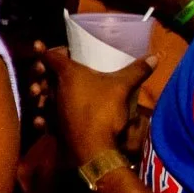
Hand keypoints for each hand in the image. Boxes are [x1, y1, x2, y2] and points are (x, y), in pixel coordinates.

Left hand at [41, 46, 153, 167]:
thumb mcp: (123, 87)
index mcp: (68, 74)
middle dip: (41, 71)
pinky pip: (41, 118)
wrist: (94, 147)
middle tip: (46, 69)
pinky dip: (41, 116)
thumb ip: (137, 70)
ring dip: (38, 93)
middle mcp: (53, 89)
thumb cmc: (104, 111)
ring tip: (42, 91)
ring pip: (38, 97)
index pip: (50, 56)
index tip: (38, 45)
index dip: (45, 50)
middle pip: (41, 75)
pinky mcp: (51, 127)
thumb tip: (155, 57)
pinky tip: (43, 117)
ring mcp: (50, 109)